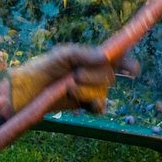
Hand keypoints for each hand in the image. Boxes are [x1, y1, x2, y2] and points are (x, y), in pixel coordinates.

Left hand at [7, 44, 137, 114]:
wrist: (28, 91)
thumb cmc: (45, 67)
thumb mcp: (64, 54)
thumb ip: (86, 54)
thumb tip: (107, 57)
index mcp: (92, 57)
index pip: (118, 59)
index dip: (128, 63)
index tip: (133, 70)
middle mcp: (95, 73)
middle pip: (110, 76)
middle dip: (93, 77)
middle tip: (75, 75)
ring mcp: (92, 89)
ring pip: (102, 92)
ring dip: (86, 91)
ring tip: (68, 88)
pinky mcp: (85, 105)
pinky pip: (99, 107)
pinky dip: (93, 105)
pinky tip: (85, 104)